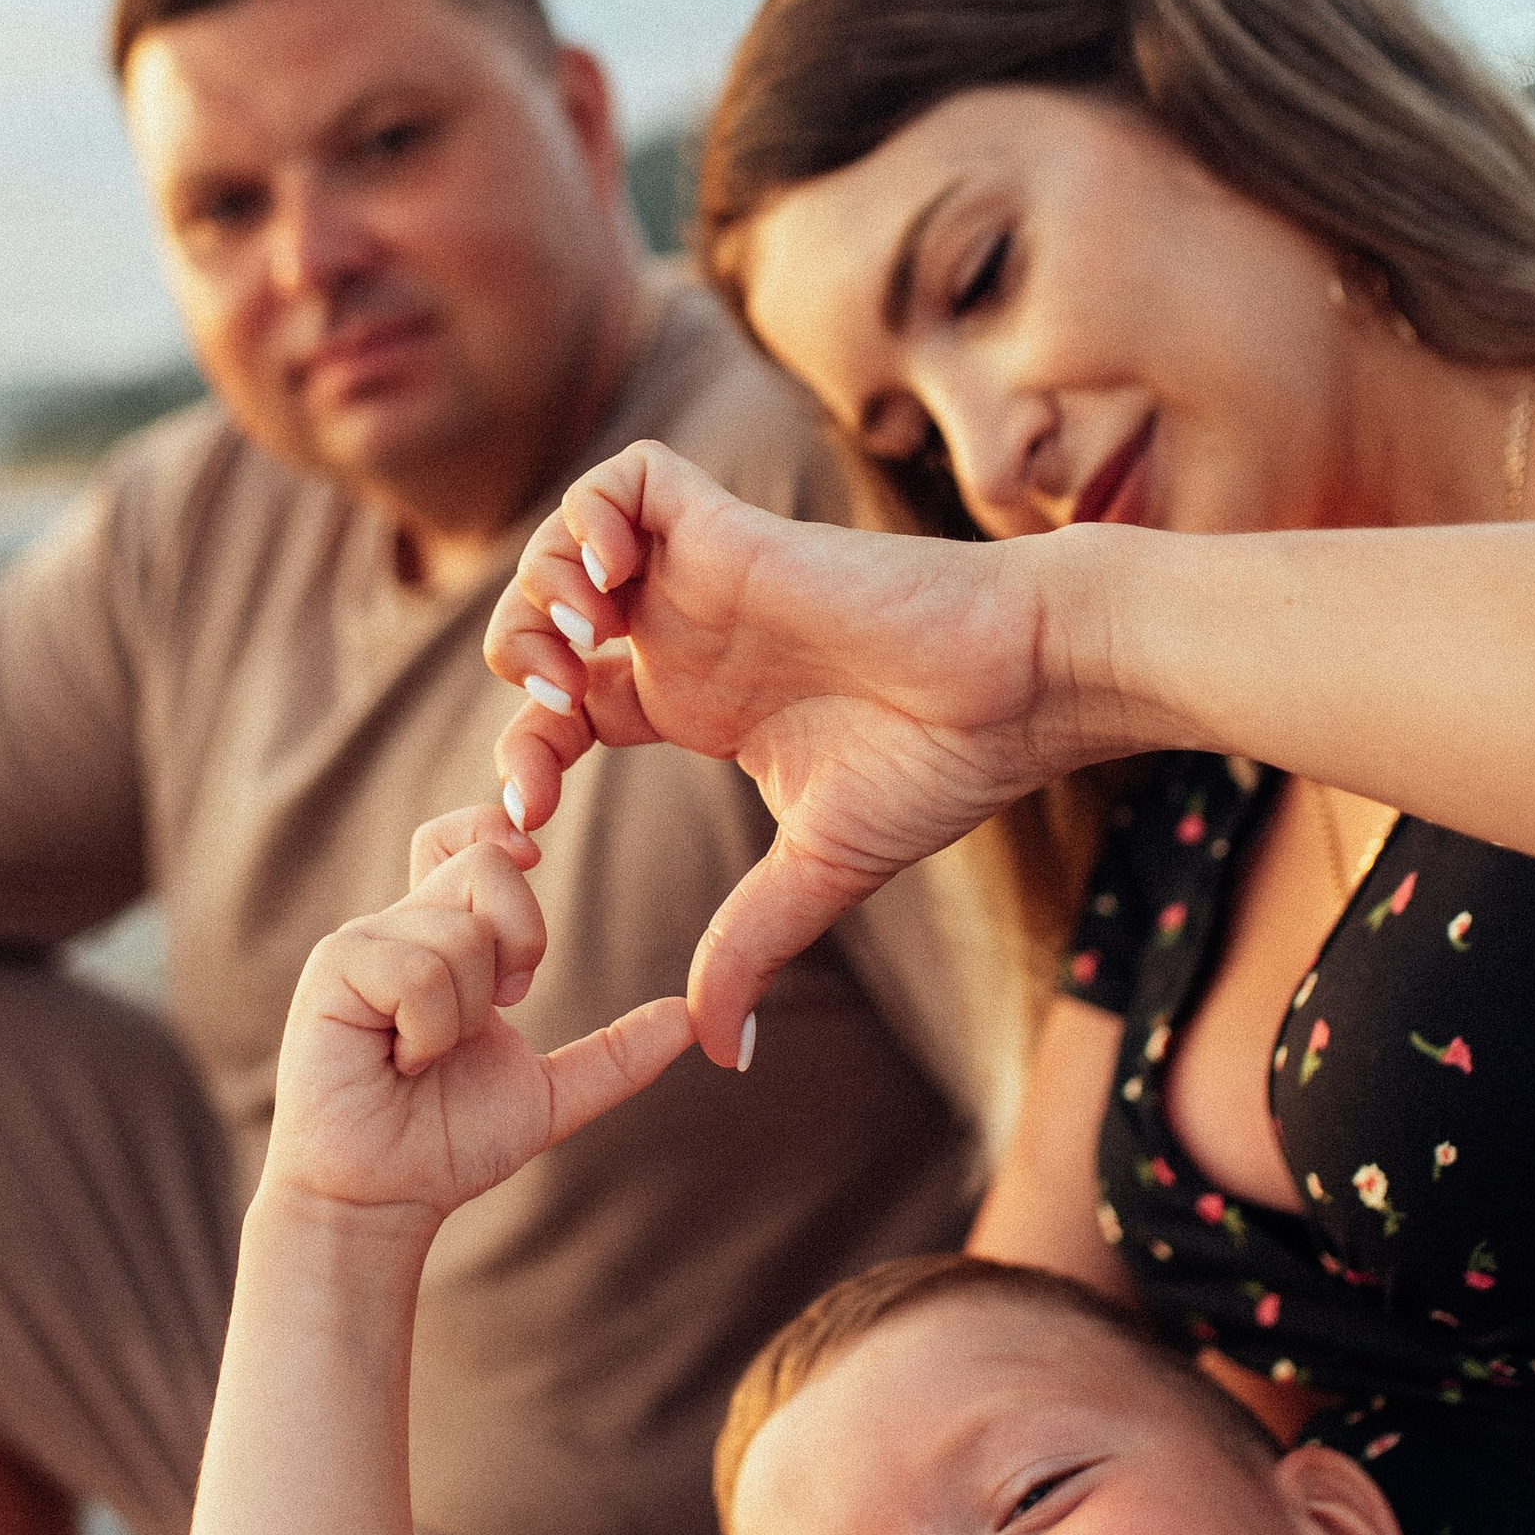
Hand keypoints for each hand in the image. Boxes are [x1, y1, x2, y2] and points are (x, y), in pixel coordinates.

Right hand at [258, 834, 692, 1234]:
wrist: (384, 1199)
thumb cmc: (448, 1142)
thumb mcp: (553, 1094)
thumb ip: (618, 1054)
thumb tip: (693, 1020)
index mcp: (444, 938)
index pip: (467, 838)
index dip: (499, 827)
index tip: (536, 856)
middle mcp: (402, 927)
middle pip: (485, 862)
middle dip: (522, 938)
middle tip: (502, 1005)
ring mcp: (363, 945)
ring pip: (462, 930)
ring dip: (467, 1014)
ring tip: (426, 1056)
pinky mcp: (333, 971)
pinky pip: (417, 969)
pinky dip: (429, 1030)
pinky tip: (400, 1060)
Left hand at [483, 438, 1054, 1061]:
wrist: (1019, 687)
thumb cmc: (942, 765)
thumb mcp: (815, 872)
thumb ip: (747, 948)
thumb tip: (717, 1055)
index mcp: (698, 704)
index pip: (566, 711)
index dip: (527, 753)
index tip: (531, 813)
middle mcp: (691, 634)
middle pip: (544, 624)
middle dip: (515, 671)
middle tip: (543, 728)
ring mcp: (706, 574)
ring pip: (563, 545)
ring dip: (538, 596)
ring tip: (574, 655)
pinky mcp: (732, 525)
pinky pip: (624, 479)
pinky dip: (586, 521)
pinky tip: (606, 592)